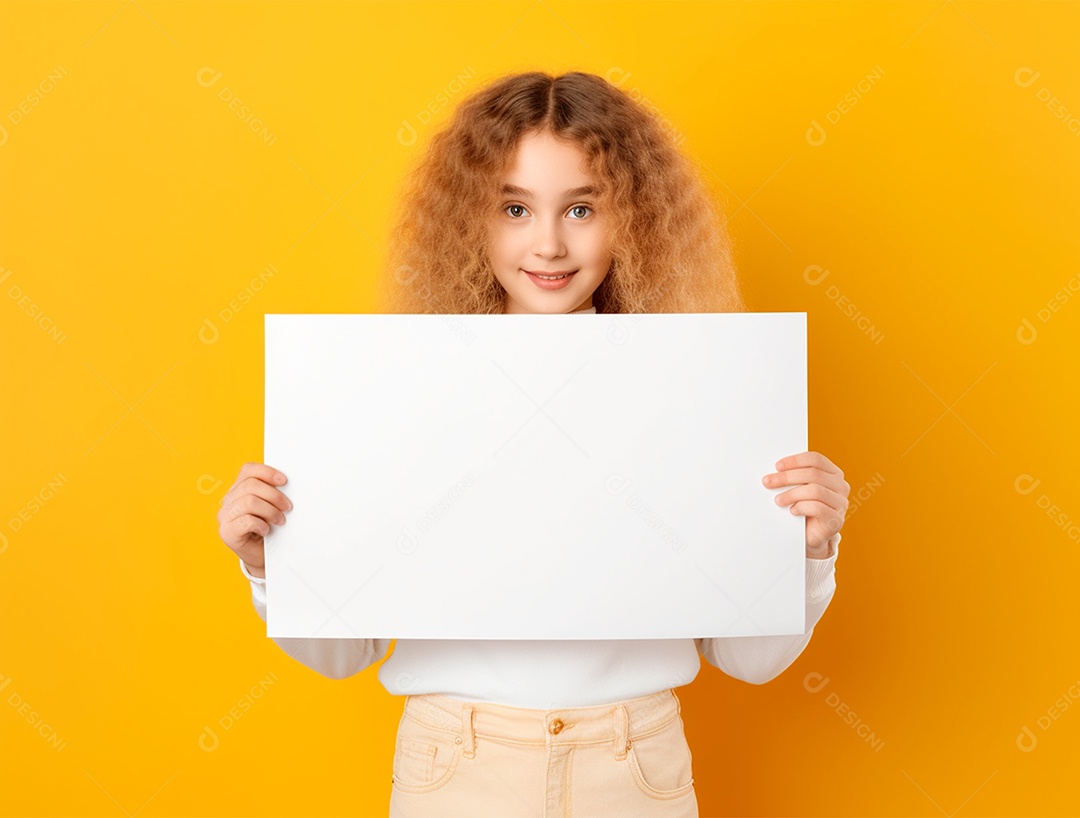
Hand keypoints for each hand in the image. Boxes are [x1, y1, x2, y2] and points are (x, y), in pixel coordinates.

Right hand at [217, 462, 291, 578]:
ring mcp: (225, 517)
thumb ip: (271, 492)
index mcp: (238, 489)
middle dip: (274, 495)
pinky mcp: (226, 532)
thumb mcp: (271, 506)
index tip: (284, 481)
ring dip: (270, 511)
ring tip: (279, 520)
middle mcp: (228, 501)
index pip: (248, 470)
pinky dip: (261, 524)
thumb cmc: (269, 529)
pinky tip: (266, 530)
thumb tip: (285, 482)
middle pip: (251, 485)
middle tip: (288, 507)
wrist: (263, 556)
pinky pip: (246, 520)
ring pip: (249, 502)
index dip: (267, 472)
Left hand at [761, 450, 848, 557]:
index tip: (777, 466)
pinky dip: (801, 507)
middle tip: (768, 482)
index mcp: (833, 473)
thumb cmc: (803, 508)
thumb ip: (794, 477)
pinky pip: (817, 508)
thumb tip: (774, 471)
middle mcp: (841, 486)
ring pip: (815, 490)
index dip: (795, 460)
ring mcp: (841, 503)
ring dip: (791, 494)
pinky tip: (792, 511)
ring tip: (778, 500)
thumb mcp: (799, 488)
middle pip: (813, 474)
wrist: (810, 535)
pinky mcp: (836, 520)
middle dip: (787, 477)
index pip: (815, 459)